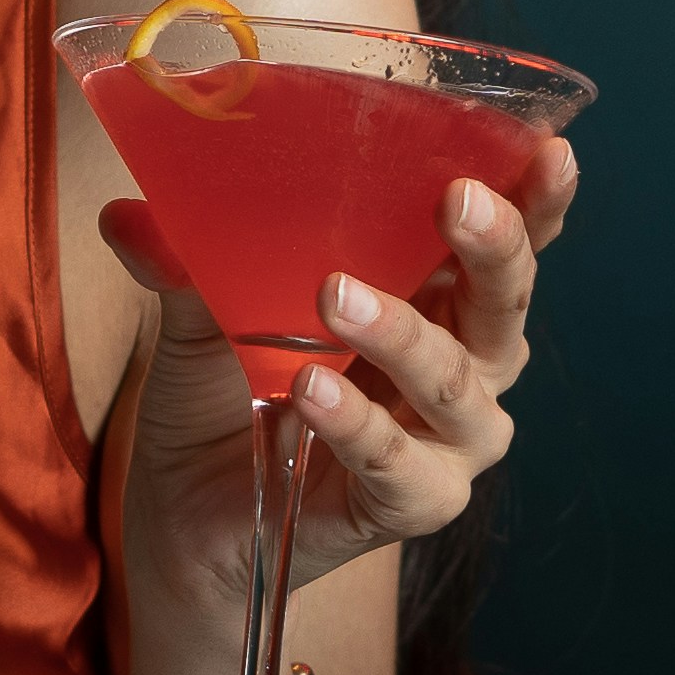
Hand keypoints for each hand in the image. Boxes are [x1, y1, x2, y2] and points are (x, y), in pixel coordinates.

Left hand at [100, 141, 572, 612]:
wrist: (184, 523)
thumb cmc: (221, 400)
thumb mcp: (199, 319)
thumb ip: (184, 266)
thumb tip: (127, 214)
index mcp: (436, 297)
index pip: (508, 242)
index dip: (535, 200)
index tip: (547, 151)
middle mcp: (463, 365)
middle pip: (505, 302)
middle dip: (494, 247)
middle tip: (456, 200)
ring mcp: (445, 441)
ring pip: (455, 382)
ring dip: (402, 333)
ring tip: (335, 294)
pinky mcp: (412, 505)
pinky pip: (400, 465)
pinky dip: (359, 425)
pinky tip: (313, 392)